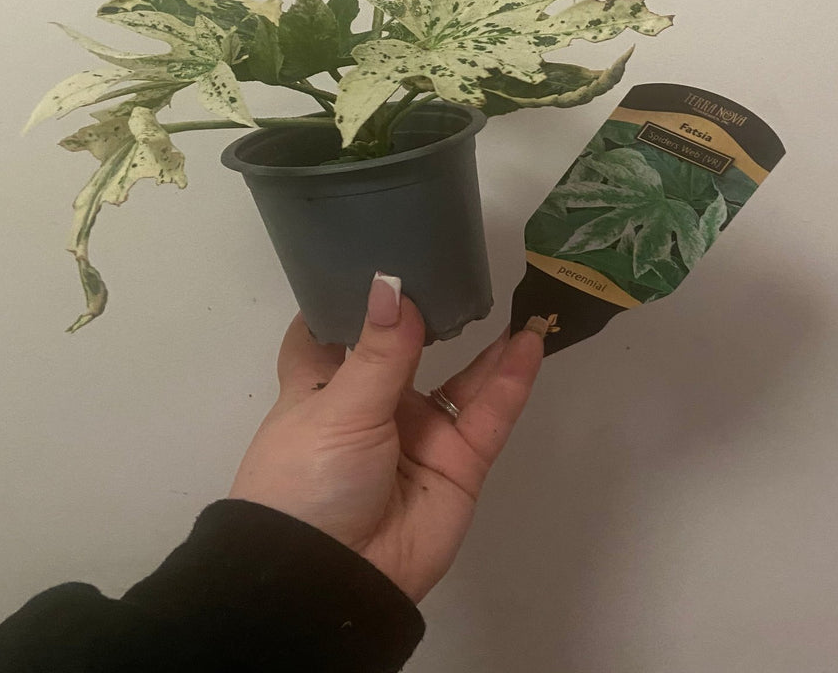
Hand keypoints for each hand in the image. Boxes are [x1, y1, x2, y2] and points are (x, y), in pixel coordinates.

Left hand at [229, 274, 544, 601]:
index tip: (368, 257)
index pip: (326, 337)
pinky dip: (512, 380)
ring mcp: (418, 435)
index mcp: (322, 389)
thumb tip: (394, 282)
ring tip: (514, 296)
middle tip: (460, 263)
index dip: (345, 302)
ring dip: (488, 344)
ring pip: (460, 380)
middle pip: (407, 352)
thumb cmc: (308, 480)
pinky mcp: (458, 465)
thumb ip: (378, 348)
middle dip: (432, 314)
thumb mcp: (338, 406)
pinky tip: (529, 339)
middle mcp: (371, 406)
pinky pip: (489, 415)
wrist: (330, 580)